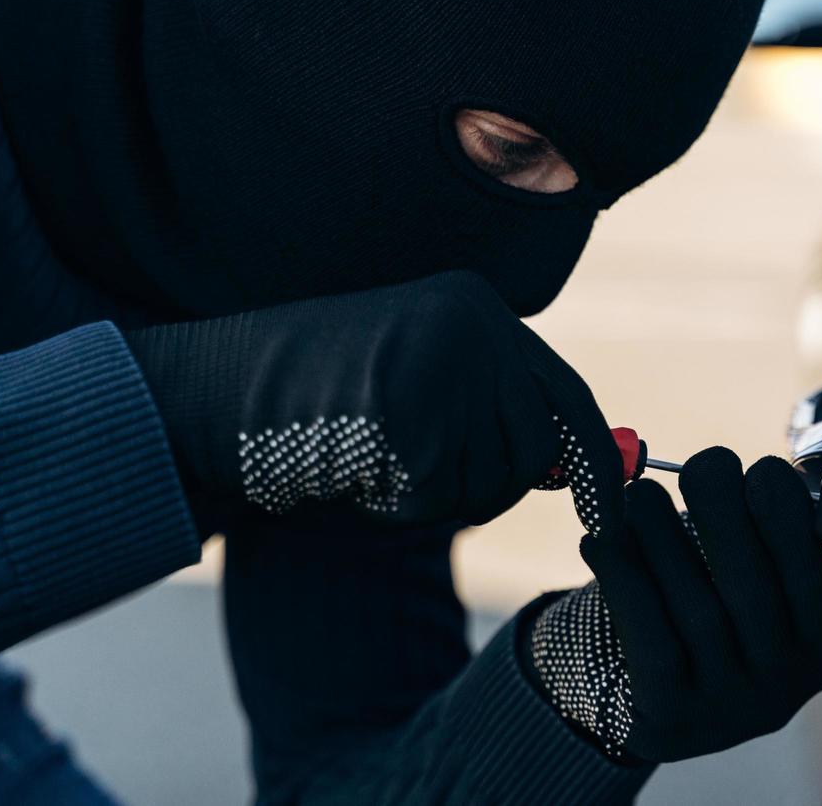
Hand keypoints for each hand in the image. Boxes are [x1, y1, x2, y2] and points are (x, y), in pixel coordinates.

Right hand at [124, 271, 620, 532]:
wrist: (212, 387)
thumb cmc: (311, 393)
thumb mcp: (414, 378)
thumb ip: (490, 409)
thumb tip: (577, 469)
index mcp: (474, 306)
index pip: (566, 395)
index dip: (592, 461)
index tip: (610, 516)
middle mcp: (473, 324)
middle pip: (534, 451)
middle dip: (485, 484)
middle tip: (413, 468)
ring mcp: (444, 366)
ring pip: (491, 481)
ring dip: (435, 494)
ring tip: (371, 450)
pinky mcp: (411, 415)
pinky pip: (438, 500)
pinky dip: (398, 505)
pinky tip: (353, 465)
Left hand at [525, 450, 821, 761]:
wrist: (658, 709)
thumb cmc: (710, 622)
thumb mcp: (750, 592)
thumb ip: (753, 540)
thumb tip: (719, 470)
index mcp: (816, 647)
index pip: (812, 576)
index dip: (788, 517)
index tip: (757, 469)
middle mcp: (781, 685)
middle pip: (752, 586)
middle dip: (725, 511)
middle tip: (701, 467)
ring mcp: (727, 707)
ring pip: (696, 605)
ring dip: (662, 534)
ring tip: (637, 494)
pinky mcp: (670, 714)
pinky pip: (647, 632)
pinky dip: (621, 575)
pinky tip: (597, 541)